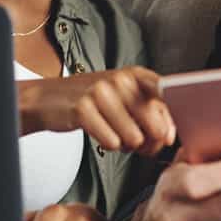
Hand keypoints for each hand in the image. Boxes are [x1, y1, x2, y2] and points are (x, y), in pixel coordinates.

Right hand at [16, 66, 175, 155]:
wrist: (48, 98)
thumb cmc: (94, 101)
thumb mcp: (124, 96)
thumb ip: (151, 111)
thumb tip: (170, 136)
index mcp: (135, 74)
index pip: (168, 96)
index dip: (171, 120)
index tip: (169, 135)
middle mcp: (120, 79)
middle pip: (155, 123)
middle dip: (150, 142)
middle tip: (139, 144)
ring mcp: (101, 92)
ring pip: (134, 138)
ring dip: (127, 146)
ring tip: (116, 135)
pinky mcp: (83, 109)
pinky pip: (112, 143)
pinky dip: (109, 146)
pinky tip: (101, 136)